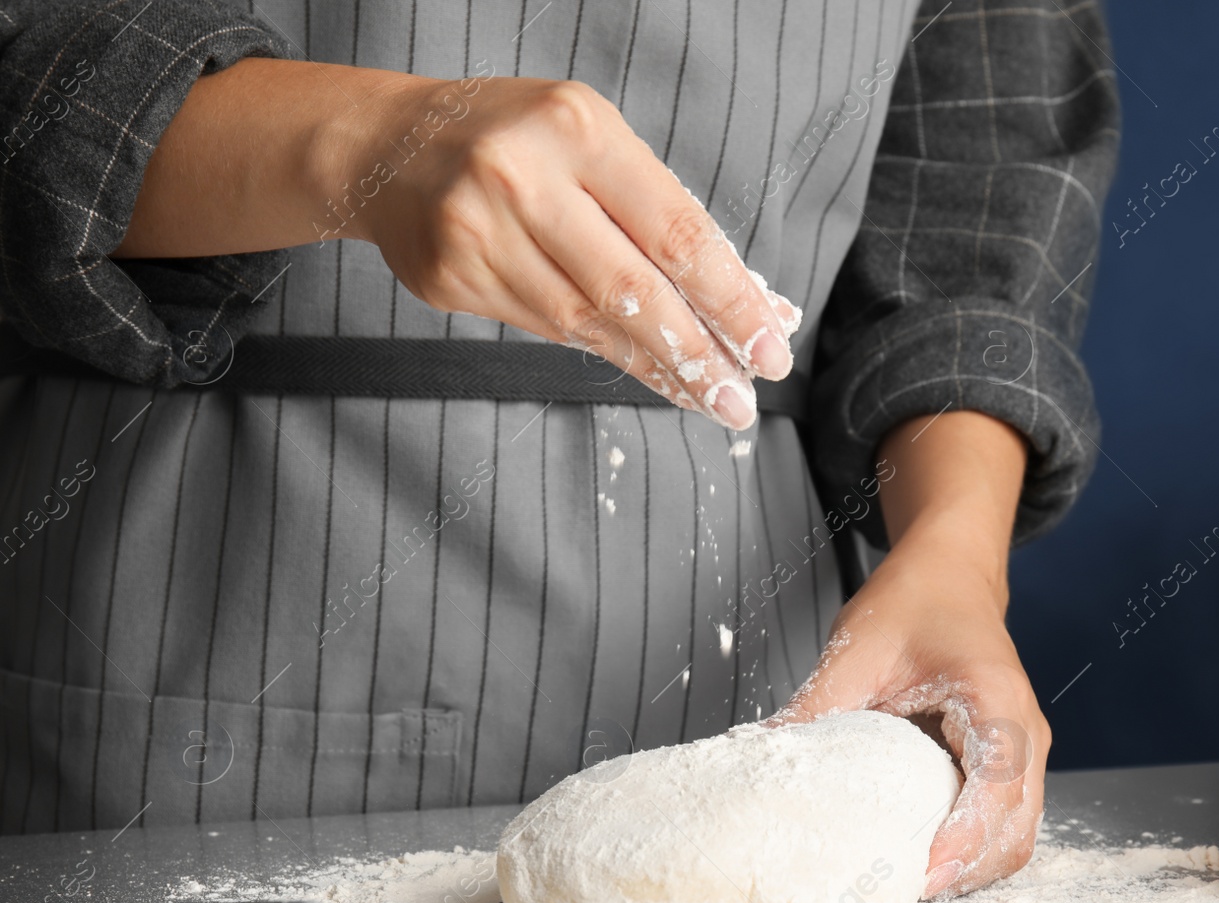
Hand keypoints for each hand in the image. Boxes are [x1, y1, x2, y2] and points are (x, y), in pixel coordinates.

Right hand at [116, 60, 797, 429]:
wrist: (389, 146)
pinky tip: (651, 373)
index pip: (675, 230)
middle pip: (633, 289)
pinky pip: (550, 331)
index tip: (770, 345)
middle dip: (701, 352)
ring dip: (660, 368)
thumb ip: (667, 216)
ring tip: (709, 398)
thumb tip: (756, 300)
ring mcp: (478, 232)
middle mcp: (521, 178)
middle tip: (744, 398)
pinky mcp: (451, 281)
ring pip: (590, 323)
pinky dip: (610, 355)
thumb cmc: (517, 139)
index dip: (730, 298)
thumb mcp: (596, 144)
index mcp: (576, 129)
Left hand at [774, 412, 1048, 898]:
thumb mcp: (856, 648)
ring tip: (904, 885)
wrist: (949, 574)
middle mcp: (1024, 730)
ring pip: (1016, 836)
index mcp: (994, 697)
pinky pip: (1004, 823)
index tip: (921, 878)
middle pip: (1016, 829)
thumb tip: (760, 759)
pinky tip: (921, 857)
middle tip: (897, 896)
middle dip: (965, 871)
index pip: (995, 785)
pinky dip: (971, 850)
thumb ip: (816, 707)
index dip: (963, 840)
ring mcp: (1025, 750)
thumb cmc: (914, 601)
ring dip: (970, 868)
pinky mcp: (1009, 763)